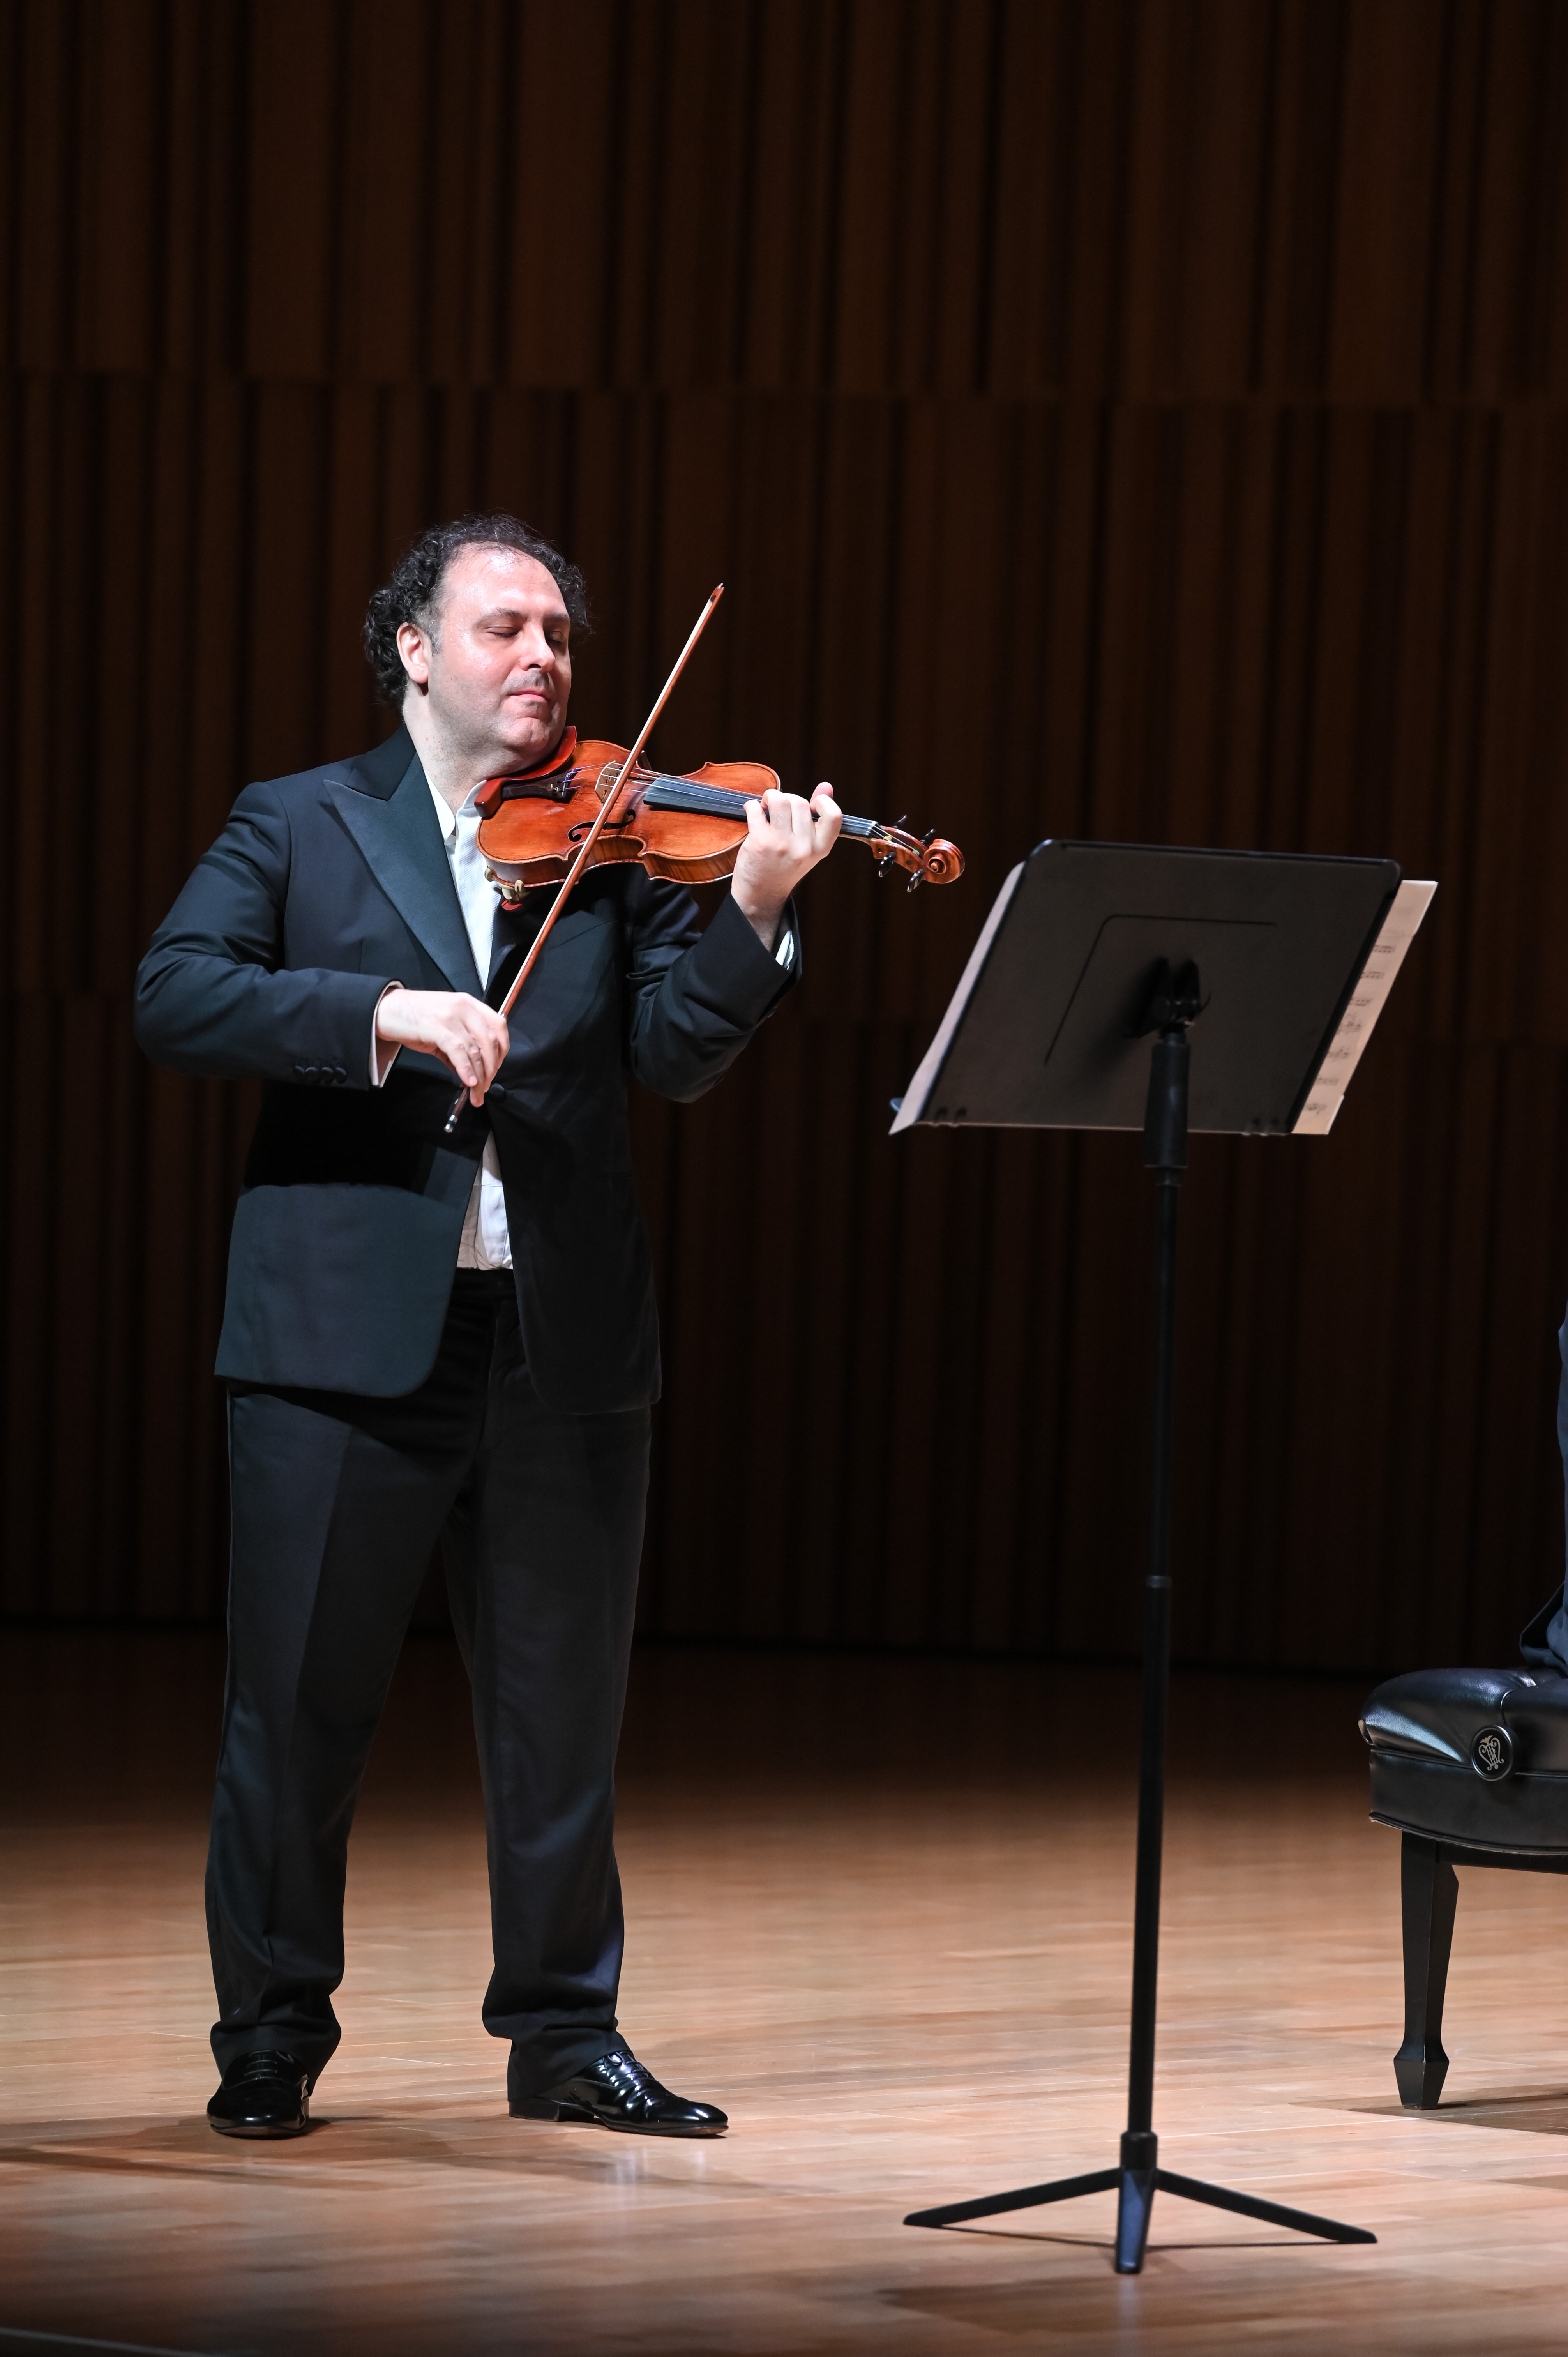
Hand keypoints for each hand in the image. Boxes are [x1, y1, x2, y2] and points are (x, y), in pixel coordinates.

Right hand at [375, 986, 509, 1105]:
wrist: (385, 1009)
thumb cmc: (414, 1017)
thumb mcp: (444, 1027)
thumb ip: (460, 1047)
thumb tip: (472, 1073)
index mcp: (469, 1004)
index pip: (498, 1027)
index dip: (502, 1051)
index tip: (495, 1069)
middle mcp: (463, 1007)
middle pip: (490, 1041)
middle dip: (492, 1069)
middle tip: (486, 1087)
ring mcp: (450, 1015)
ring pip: (475, 1049)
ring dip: (479, 1076)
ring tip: (476, 1093)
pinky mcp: (435, 1027)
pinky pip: (458, 1051)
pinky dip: (466, 1069)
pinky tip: (468, 1082)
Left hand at [729, 783, 841, 951]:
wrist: (761, 894)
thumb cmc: (784, 867)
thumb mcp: (807, 846)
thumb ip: (817, 817)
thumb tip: (826, 786)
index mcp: (820, 849)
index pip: (834, 815)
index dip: (822, 802)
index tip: (811, 803)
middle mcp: (804, 847)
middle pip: (800, 802)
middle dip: (787, 798)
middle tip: (778, 808)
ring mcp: (782, 845)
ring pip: (779, 800)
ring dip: (769, 798)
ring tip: (765, 807)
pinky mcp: (760, 842)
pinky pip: (756, 809)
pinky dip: (752, 806)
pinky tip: (752, 814)